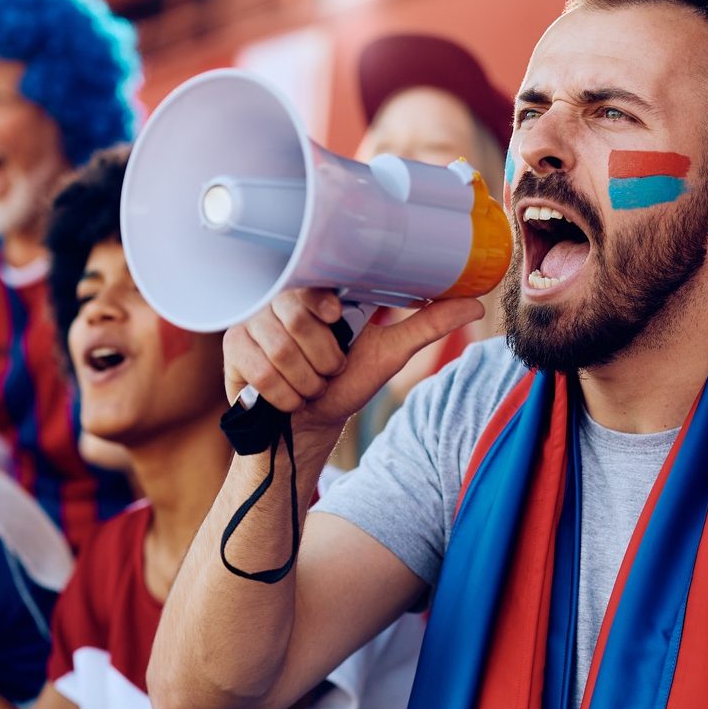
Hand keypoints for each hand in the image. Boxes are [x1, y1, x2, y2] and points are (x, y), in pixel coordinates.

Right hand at [223, 289, 484, 440]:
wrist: (306, 425)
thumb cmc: (344, 384)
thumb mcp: (388, 354)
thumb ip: (426, 325)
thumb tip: (475, 303)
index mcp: (315, 291)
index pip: (311, 283)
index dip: (321, 308)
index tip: (335, 321)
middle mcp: (279, 300)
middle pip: (293, 317)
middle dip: (321, 359)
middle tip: (328, 371)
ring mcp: (251, 322)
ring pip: (278, 347)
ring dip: (304, 380)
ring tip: (310, 385)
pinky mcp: (232, 349)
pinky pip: (259, 370)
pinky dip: (283, 393)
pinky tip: (288, 397)